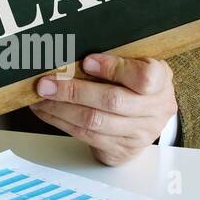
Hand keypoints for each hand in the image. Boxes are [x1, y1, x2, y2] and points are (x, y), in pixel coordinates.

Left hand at [28, 53, 177, 166]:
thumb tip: (71, 49)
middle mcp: (154, 110)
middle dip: (73, 91)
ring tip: (39, 96)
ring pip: (94, 122)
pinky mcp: (121, 149)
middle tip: (46, 83)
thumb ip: (114, 56)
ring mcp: (139, 134)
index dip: (113, 68)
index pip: (143, 77)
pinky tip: (46, 110)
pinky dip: (60, 121)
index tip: (86, 61)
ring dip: (60, 108)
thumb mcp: (135, 62)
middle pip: (112, 101)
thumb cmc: (134, 81)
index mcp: (160, 82)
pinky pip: (85, 136)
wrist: (147, 115)